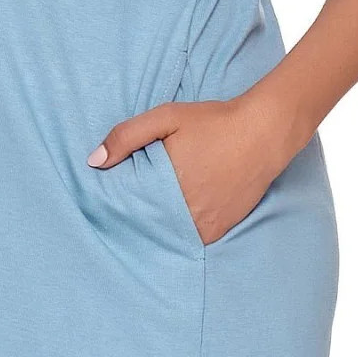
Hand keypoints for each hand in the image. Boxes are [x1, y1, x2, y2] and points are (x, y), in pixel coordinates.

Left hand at [87, 95, 291, 245]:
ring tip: (152, 215)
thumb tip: (93, 162)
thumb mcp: (166, 117)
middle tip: (129, 210)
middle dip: (137, 218)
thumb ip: (126, 137)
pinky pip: (191, 239)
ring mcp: (203, 224)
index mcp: (165, 186)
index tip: (107, 203)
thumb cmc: (213, 122)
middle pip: (147, 225)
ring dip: (159, 228)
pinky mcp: (219, 229)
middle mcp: (184, 212)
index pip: (128, 208)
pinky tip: (176, 219)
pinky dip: (181, 232)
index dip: (118, 206)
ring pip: (169, 235)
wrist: (263, 133)